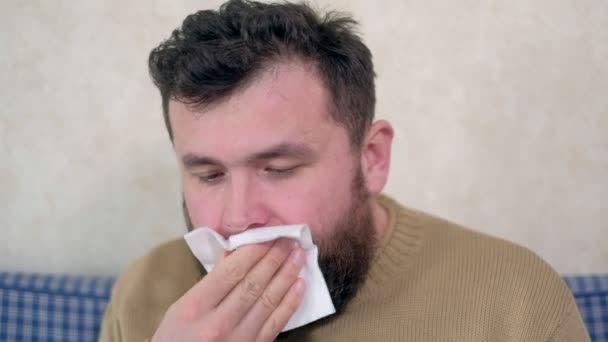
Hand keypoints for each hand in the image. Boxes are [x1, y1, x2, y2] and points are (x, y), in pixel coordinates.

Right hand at [152, 238, 305, 341]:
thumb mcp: (180, 308)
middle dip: (274, 258)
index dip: (254, 250)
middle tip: (289, 239)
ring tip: (298, 255)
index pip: (231, 271)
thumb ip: (208, 282)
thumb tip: (235, 254)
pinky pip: (277, 323)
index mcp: (195, 307)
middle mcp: (218, 323)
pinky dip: (291, 302)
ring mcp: (238, 339)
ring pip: (268, 300)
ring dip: (287, 275)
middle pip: (253, 283)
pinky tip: (300, 285)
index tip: (268, 234)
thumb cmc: (175, 339)